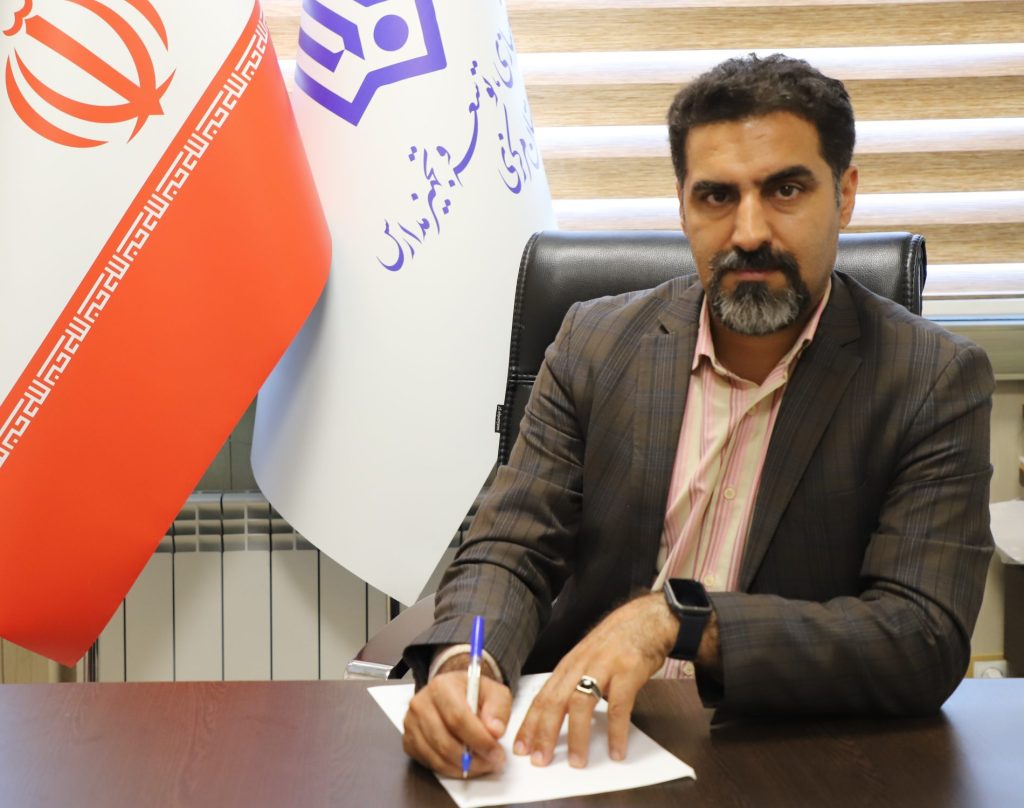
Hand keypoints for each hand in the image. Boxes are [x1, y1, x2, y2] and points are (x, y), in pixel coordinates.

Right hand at [403, 660, 511, 777]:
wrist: (453, 692)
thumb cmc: (473, 693)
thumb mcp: (493, 691)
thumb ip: (498, 708)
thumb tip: (494, 731)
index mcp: (441, 686)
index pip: (457, 718)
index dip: (478, 740)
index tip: (496, 752)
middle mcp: (421, 704)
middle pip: (445, 741)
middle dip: (472, 759)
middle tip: (492, 763)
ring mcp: (412, 724)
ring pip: (437, 756)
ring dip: (463, 767)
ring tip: (482, 764)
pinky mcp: (409, 741)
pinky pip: (430, 763)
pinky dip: (451, 769)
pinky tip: (466, 764)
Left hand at [513, 593, 677, 767]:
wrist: (647, 619)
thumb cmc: (616, 641)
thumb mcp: (587, 658)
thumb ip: (573, 682)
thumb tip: (557, 715)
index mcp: (569, 665)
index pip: (542, 697)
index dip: (530, 724)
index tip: (520, 747)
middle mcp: (582, 665)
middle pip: (556, 701)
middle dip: (545, 733)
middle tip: (540, 760)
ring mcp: (604, 667)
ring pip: (582, 703)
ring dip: (577, 735)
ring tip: (577, 761)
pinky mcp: (628, 671)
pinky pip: (619, 706)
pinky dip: (616, 731)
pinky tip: (616, 750)